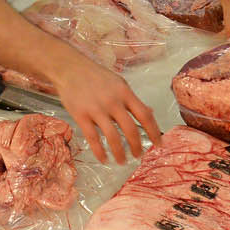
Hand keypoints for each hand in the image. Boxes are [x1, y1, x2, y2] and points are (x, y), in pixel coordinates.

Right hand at [42, 49, 160, 163]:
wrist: (70, 69)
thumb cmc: (95, 76)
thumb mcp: (119, 83)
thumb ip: (132, 99)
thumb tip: (149, 113)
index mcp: (125, 93)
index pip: (145, 115)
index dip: (154, 132)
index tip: (159, 144)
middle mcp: (113, 102)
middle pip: (130, 129)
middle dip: (137, 146)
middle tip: (139, 156)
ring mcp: (96, 109)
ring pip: (112, 136)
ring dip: (119, 152)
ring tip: (122, 161)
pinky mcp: (81, 115)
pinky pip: (92, 138)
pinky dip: (99, 151)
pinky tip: (103, 159)